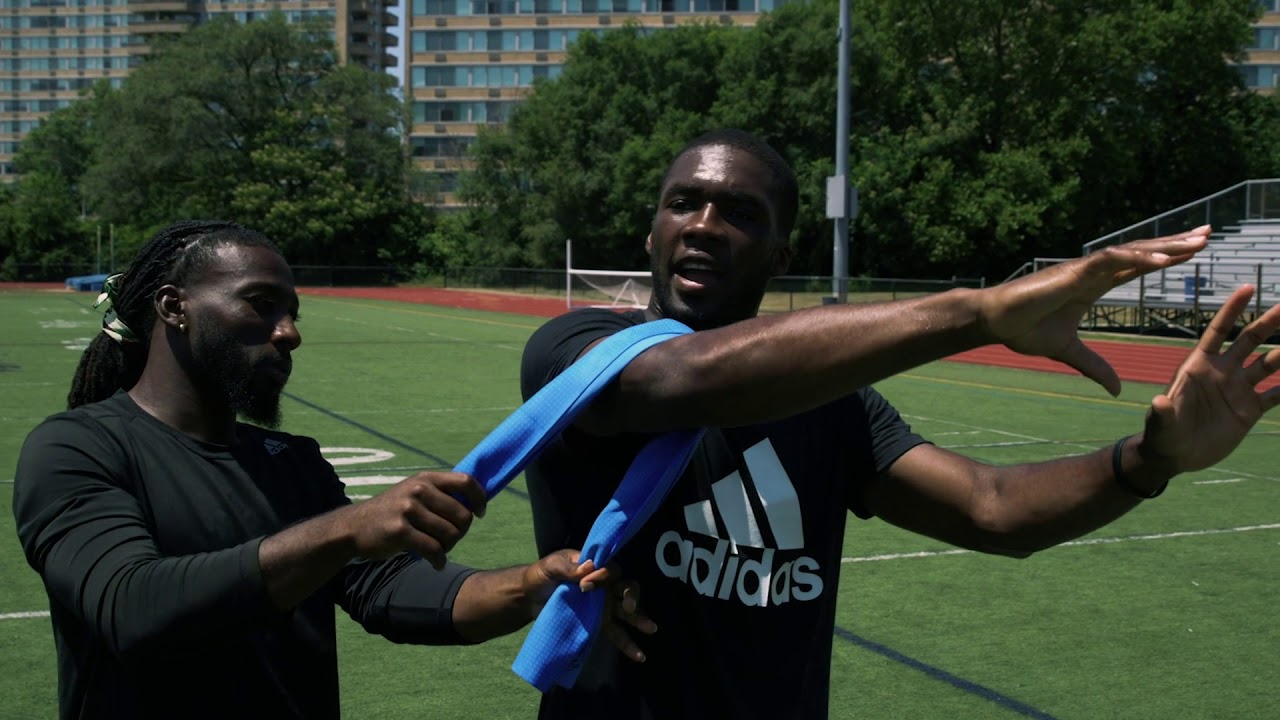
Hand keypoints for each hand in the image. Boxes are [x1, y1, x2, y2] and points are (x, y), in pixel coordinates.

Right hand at [341, 471, 485, 567]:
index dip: (480, 499)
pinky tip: (436, 564)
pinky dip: (439, 560)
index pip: (466, 482)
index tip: (480, 513)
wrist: (353, 527)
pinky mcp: (400, 531)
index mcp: (426, 479)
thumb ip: (440, 494)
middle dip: (461, 532)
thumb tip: (475, 505)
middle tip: (449, 540)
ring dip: (448, 548)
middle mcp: (418, 490)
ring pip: (450, 534)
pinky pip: (434, 549)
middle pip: (463, 515)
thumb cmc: (391, 512)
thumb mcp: (413, 492)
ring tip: (438, 550)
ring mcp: (408, 509)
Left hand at [523, 550, 656, 662]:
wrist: (529, 597)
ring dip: (639, 619)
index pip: (610, 570)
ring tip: (651, 628)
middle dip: (632, 596)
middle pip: (626, 588)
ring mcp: (602, 606)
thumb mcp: (552, 566)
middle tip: (629, 606)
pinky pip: (616, 633)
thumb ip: (568, 567)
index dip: (603, 577)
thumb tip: (588, 568)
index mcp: (595, 569)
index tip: (585, 585)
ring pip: (627, 612)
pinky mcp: (597, 624)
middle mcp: (604, 587)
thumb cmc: (542, 575)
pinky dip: (628, 644)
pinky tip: (639, 656)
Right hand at [979, 225, 1209, 394]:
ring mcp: (1084, 269)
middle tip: (1209, 233)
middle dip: (1176, 243)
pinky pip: (1111, 261)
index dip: (1165, 257)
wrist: (995, 321)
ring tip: (1198, 241)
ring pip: (1133, 251)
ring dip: (1167, 246)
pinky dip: (1138, 258)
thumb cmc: (1024, 329)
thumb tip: (1115, 389)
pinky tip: (1163, 258)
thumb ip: (1094, 366)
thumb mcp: (1068, 352)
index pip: (1137, 266)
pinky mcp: (1073, 272)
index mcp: (1093, 286)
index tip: (1194, 252)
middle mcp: (1093, 272)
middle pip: (1143, 253)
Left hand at [1139, 285, 1279, 472]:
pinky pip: (1276, 394)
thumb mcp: (1161, 423)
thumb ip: (1162, 412)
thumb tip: (1159, 403)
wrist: (1175, 454)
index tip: (1248, 288)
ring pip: (1270, 363)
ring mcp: (1238, 389)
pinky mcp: (1249, 410)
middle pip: (1251, 340)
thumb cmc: (1163, 434)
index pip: (1219, 330)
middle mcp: (1222, 372)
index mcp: (1199, 365)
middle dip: (1271, 321)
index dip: (1232, 310)